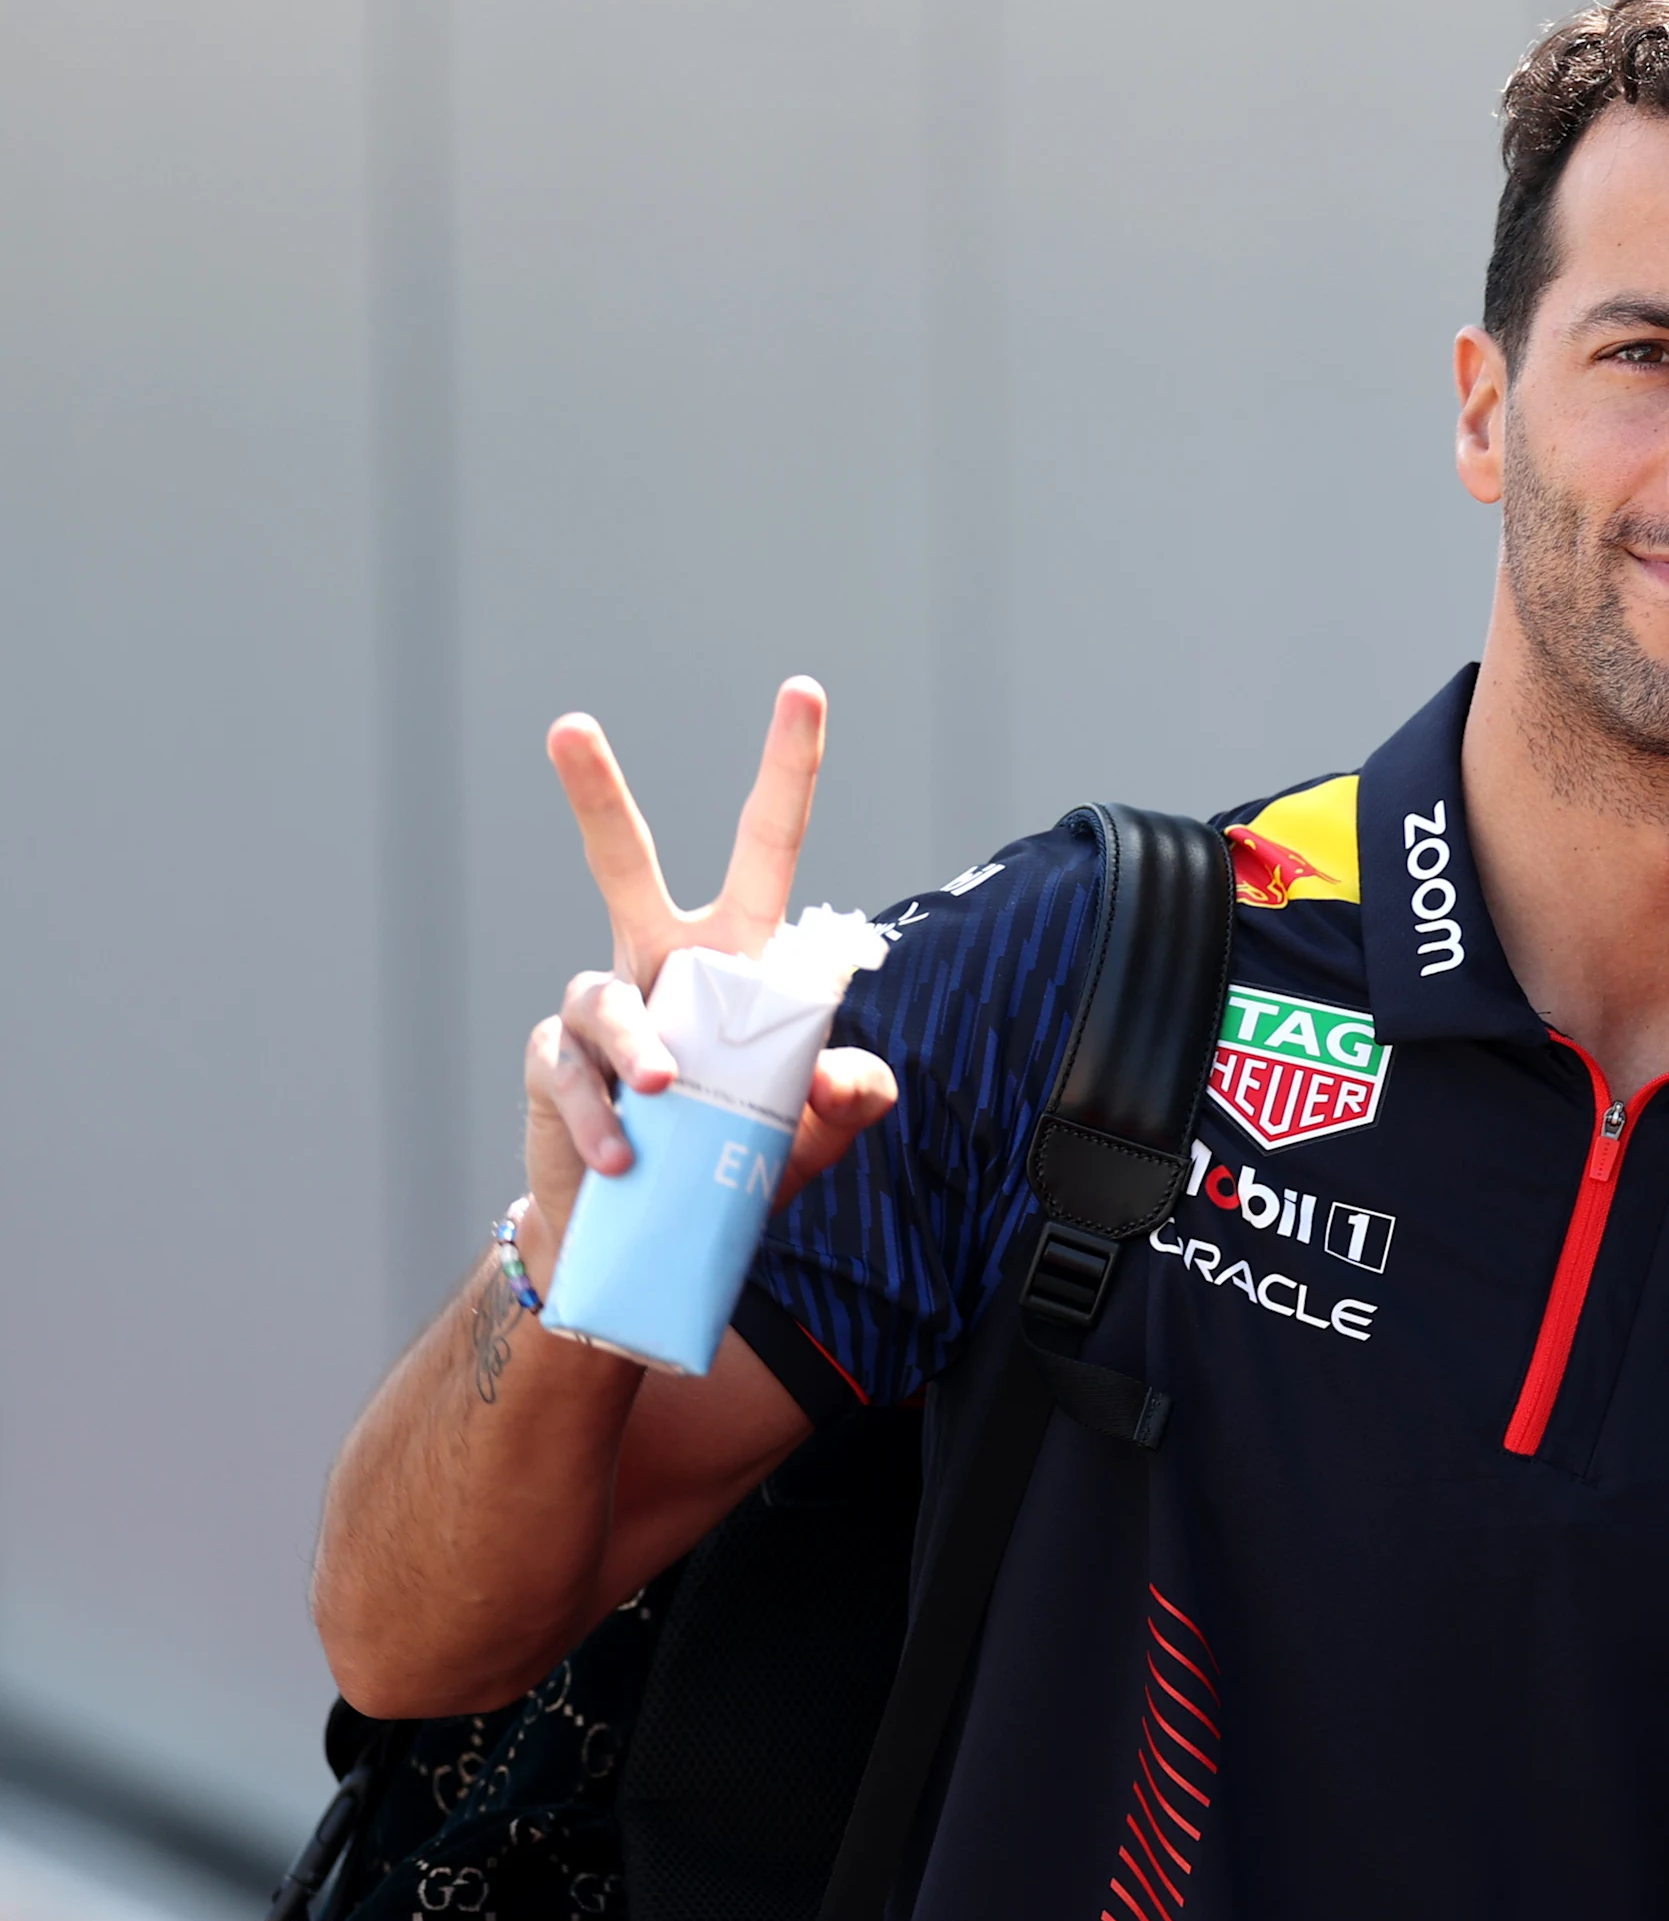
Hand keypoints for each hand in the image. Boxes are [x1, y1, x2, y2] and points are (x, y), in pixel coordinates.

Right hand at [517, 678, 898, 1272]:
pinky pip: (573, 1074)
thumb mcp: (810, 1134)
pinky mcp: (553, 1063)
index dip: (787, 772)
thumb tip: (863, 1077)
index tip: (803, 691)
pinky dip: (601, 1117)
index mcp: (738, 957)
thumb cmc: (734, 1161)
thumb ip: (847, 1101)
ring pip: (611, 997)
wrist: (644, 1228)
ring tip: (663, 1094)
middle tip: (568, 728)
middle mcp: (663, 963)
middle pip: (623, 862)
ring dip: (641, 1044)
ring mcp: (602, 1009)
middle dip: (595, 795)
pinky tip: (627, 1154)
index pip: (767, 849)